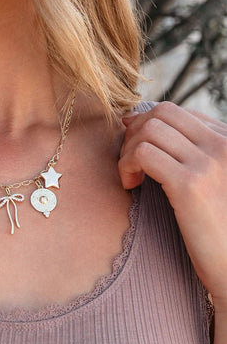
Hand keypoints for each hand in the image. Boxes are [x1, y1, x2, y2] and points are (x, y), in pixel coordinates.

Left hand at [118, 101, 226, 308]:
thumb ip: (191, 153)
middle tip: (130, 160)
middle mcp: (223, 146)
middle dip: (137, 130)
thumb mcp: (212, 182)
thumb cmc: (218, 231)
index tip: (135, 144)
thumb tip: (138, 122)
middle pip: (164, 112)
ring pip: (150, 129)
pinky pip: (143, 153)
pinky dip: (127, 164)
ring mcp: (208, 163)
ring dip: (129, 148)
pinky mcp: (190, 185)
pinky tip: (131, 185)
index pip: (180, 113)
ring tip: (131, 175)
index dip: (150, 125)